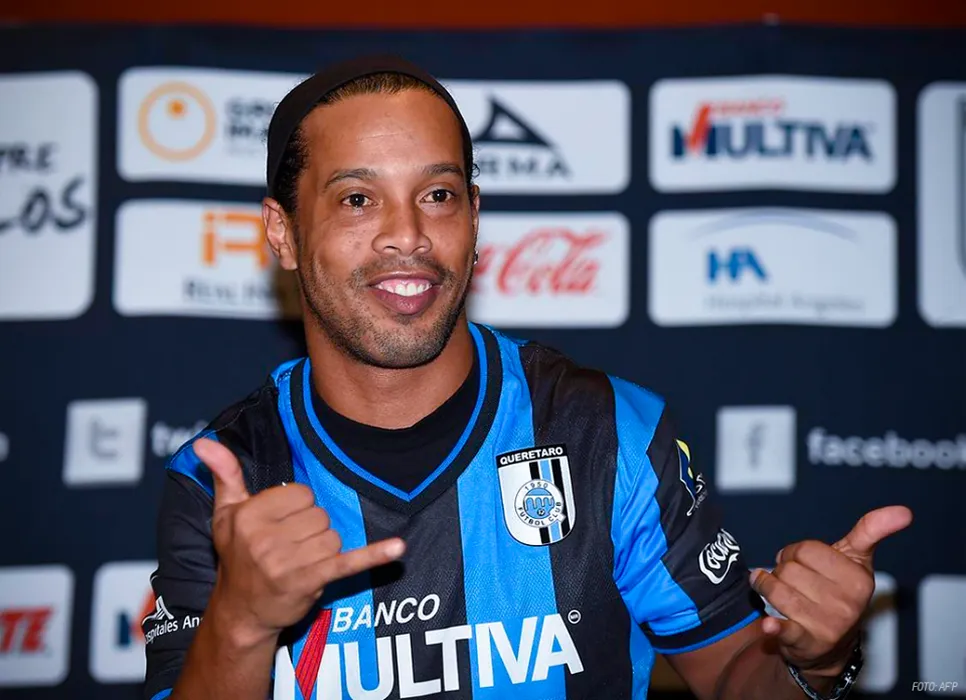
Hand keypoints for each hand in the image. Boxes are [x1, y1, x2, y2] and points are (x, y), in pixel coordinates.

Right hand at [194, 438, 404, 641]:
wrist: (242, 612)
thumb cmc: (236, 557)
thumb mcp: (224, 514)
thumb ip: (224, 475)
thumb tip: (205, 441)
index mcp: (248, 515)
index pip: (301, 493)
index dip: (298, 507)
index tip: (281, 524)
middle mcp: (265, 539)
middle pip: (320, 514)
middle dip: (312, 529)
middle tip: (290, 546)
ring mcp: (288, 562)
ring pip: (333, 536)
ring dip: (324, 548)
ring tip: (300, 561)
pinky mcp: (311, 581)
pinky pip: (348, 562)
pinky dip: (374, 555)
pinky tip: (397, 548)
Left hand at [750, 505, 911, 676]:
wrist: (829, 645)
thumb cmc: (838, 592)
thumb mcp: (856, 560)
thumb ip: (871, 531)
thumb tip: (903, 511)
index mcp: (859, 580)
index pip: (806, 549)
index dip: (796, 552)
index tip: (801, 559)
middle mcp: (846, 604)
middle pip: (788, 568)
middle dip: (783, 570)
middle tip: (794, 580)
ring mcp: (827, 625)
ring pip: (776, 589)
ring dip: (768, 587)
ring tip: (779, 593)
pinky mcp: (806, 642)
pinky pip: (786, 630)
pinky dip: (775, 628)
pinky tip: (769, 625)